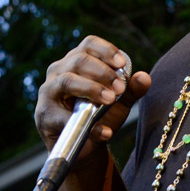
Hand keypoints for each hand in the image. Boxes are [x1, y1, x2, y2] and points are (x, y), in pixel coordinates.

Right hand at [35, 36, 150, 161]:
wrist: (85, 146)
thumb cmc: (100, 115)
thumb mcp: (121, 101)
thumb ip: (132, 89)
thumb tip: (144, 77)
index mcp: (78, 61)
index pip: (89, 44)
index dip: (106, 50)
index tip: (122, 63)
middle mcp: (59, 70)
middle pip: (79, 60)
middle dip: (103, 73)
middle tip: (120, 88)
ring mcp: (48, 91)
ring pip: (67, 80)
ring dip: (92, 89)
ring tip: (110, 100)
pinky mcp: (44, 114)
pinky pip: (63, 116)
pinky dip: (85, 124)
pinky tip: (105, 132)